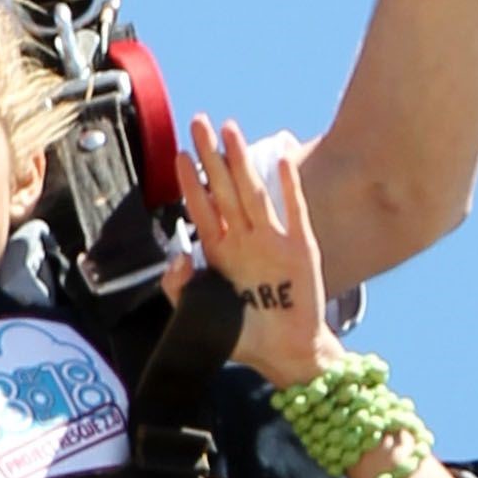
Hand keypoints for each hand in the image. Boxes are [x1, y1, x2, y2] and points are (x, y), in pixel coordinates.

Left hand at [178, 116, 331, 382]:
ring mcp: (273, 241)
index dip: (191, 182)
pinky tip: (281, 159)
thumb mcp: (202, 315)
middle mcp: (245, 240)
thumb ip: (182, 289)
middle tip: (199, 122)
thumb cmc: (244, 336)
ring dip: (242, 161)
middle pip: (224, 189)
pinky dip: (288, 187)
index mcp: (221, 253)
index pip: (202, 208)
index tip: (180, 154)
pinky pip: (294, 212)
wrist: (285, 355)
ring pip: (253, 193)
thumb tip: (177, 258)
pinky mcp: (300, 249)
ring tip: (231, 131)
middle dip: (212, 156)